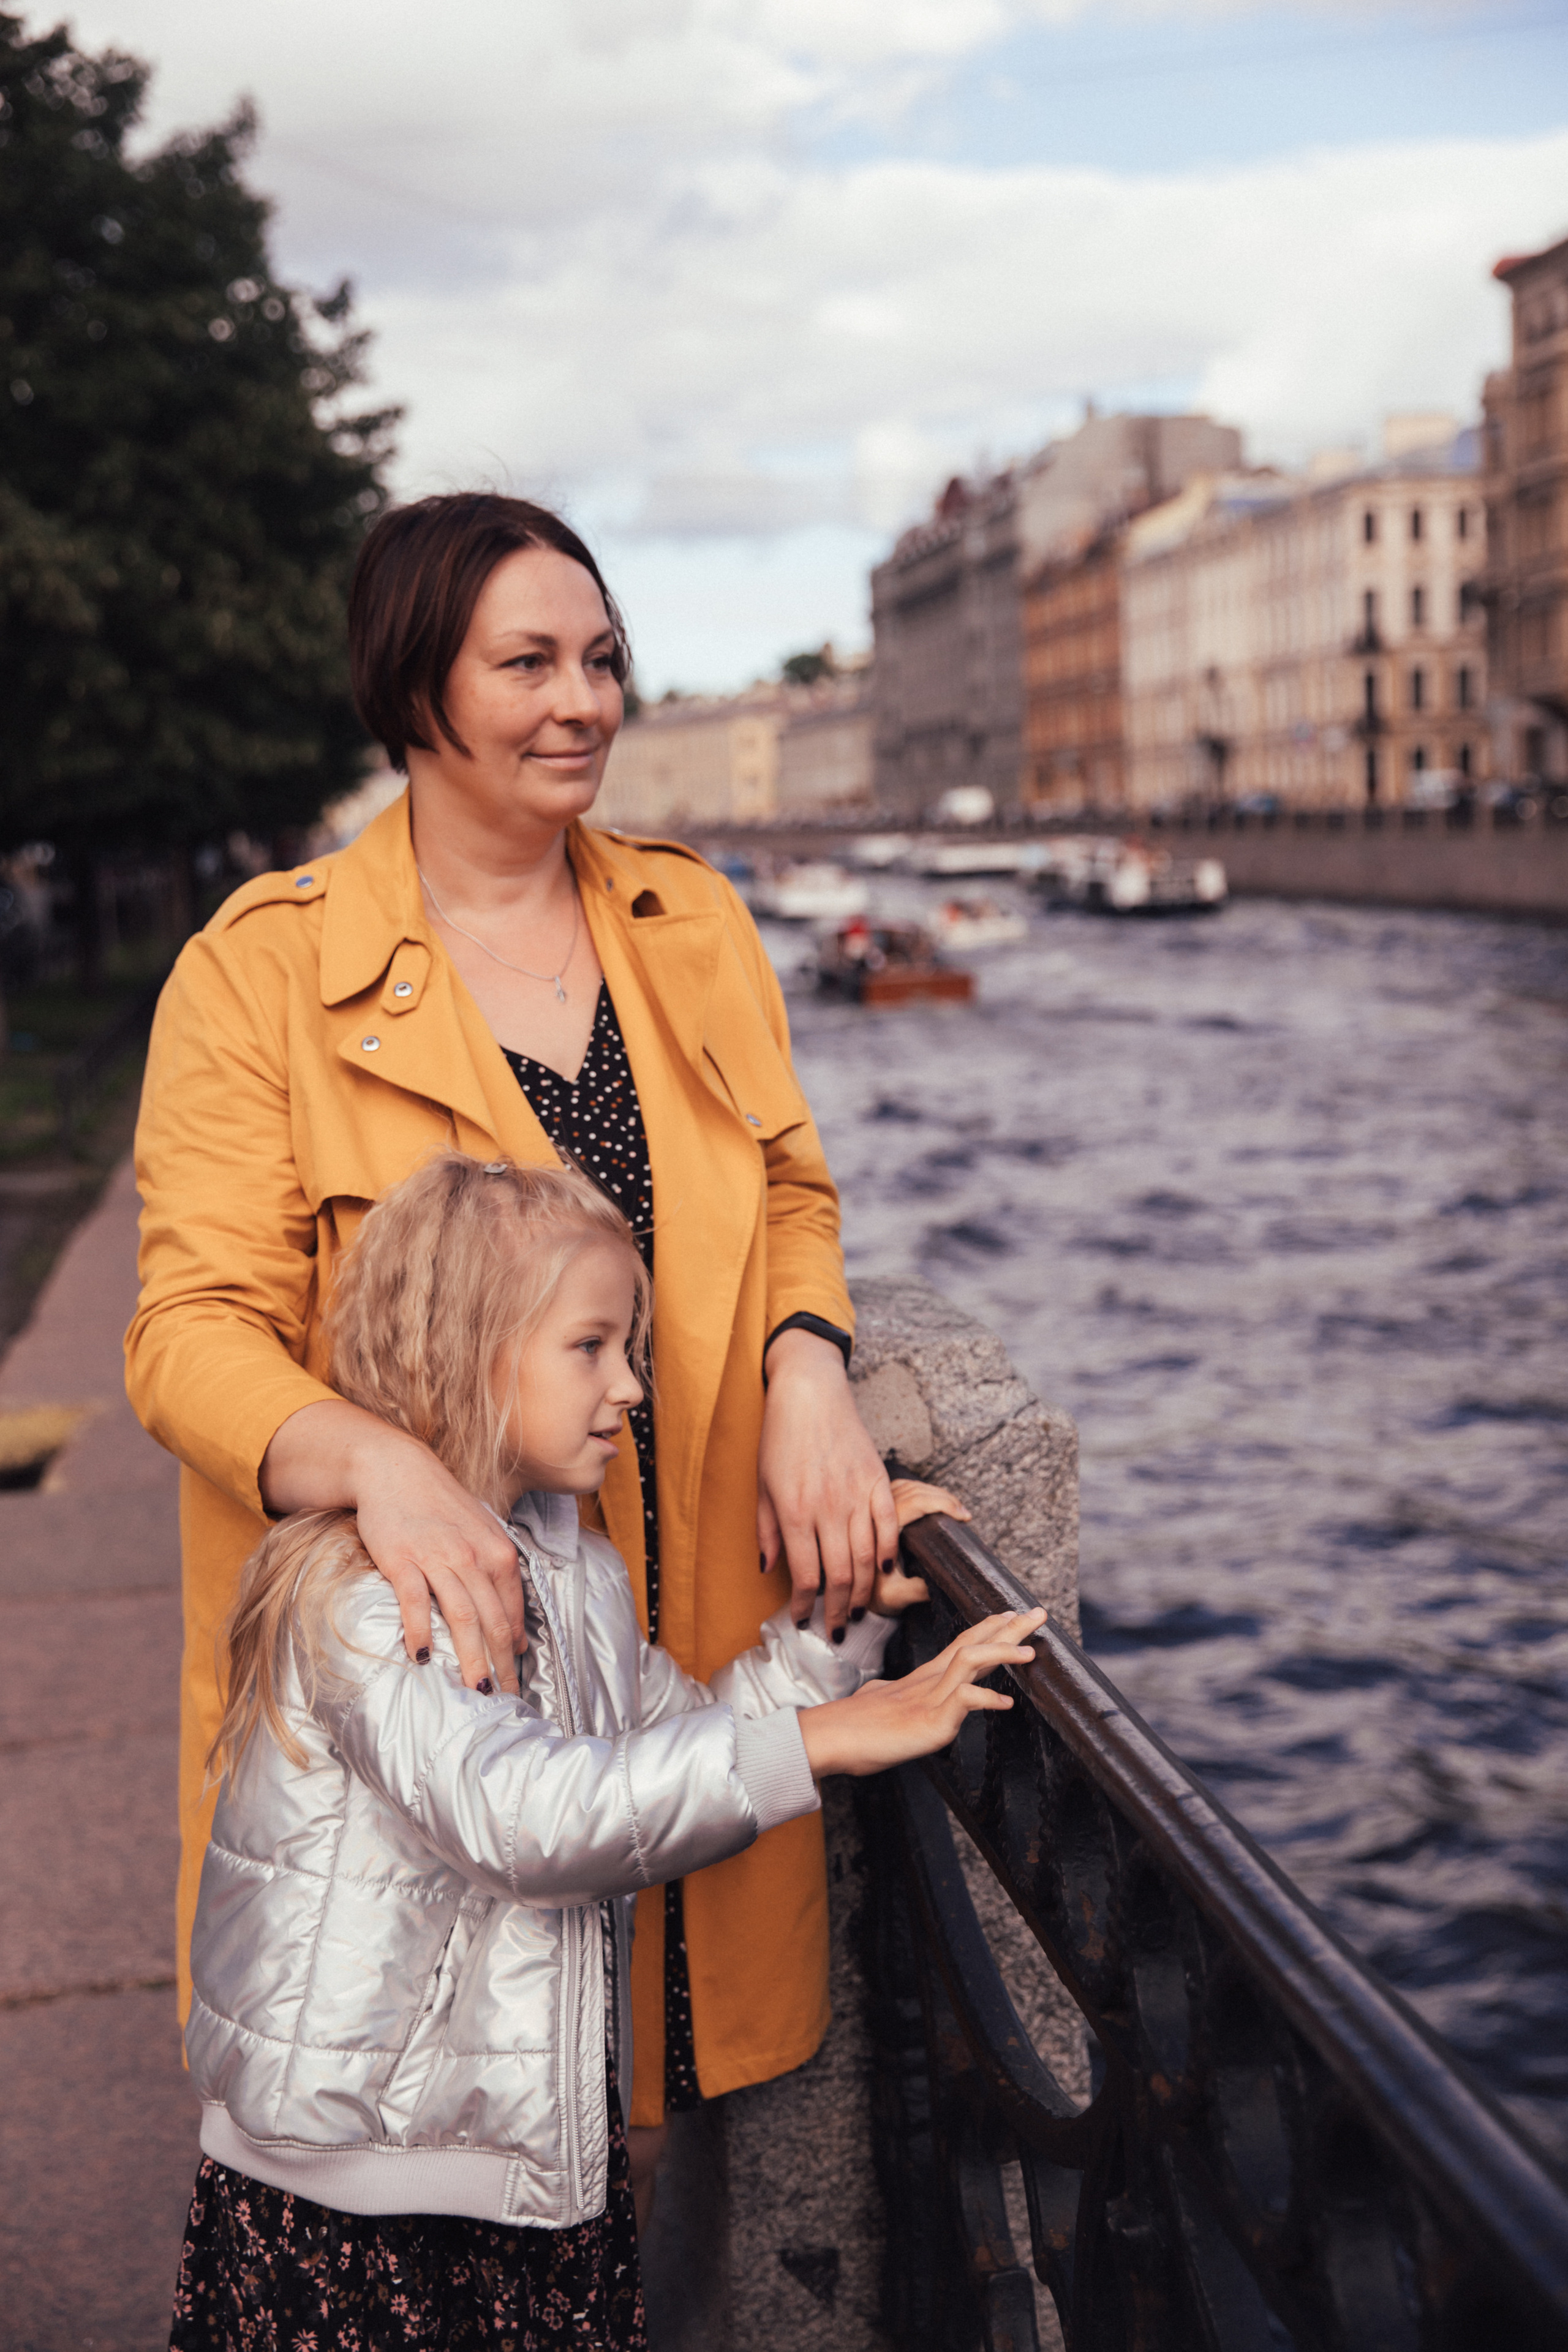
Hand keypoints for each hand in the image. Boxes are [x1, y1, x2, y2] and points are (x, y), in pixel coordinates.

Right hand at [260, 1400, 525, 1691]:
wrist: (395, 1470)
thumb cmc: (439, 1506)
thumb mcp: (480, 1534)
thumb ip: (498, 1577)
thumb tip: (514, 1630)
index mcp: (497, 1552)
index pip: (512, 1610)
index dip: (515, 1649)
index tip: (516, 1680)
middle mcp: (473, 1556)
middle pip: (492, 1620)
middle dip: (501, 1664)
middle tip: (504, 1700)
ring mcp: (438, 1558)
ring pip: (462, 1615)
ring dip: (470, 1656)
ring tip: (475, 1690)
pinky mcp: (403, 1559)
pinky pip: (416, 1600)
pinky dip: (422, 1630)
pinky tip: (423, 1657)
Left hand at [758, 1328, 899, 1636]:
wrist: (810, 1393)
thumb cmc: (780, 1438)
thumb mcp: (762, 1486)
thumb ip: (767, 1531)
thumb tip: (769, 1569)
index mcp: (795, 1512)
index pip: (805, 1576)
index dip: (805, 1606)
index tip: (803, 1619)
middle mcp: (828, 1508)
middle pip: (840, 1575)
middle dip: (838, 1610)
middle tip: (837, 1628)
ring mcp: (856, 1494)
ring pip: (867, 1558)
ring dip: (865, 1590)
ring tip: (860, 1609)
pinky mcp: (878, 1480)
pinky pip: (888, 1526)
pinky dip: (889, 1551)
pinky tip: (885, 1570)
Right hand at [798, 1608, 1047, 1778]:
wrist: (831, 1738)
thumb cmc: (855, 1728)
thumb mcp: (885, 1706)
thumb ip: (901, 1700)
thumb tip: (905, 1703)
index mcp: (923, 1678)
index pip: (962, 1643)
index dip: (989, 1627)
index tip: (1011, 1613)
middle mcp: (930, 1681)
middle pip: (974, 1642)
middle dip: (1009, 1627)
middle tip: (1040, 1612)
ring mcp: (930, 1698)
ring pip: (970, 1660)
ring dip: (1002, 1652)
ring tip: (1031, 1651)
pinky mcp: (929, 1720)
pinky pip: (963, 1701)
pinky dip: (986, 1698)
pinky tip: (1005, 1702)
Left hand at [869, 1478, 971, 1615]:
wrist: (852, 1593)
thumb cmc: (872, 1595)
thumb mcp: (894, 1596)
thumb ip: (917, 1590)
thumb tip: (945, 1578)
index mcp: (877, 1527)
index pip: (914, 1503)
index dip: (941, 1505)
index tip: (962, 1517)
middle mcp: (872, 1510)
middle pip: (914, 1490)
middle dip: (944, 1499)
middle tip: (964, 1514)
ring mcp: (872, 1504)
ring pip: (909, 1486)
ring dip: (934, 1493)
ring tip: (955, 1507)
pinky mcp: (874, 1505)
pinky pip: (902, 1488)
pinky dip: (922, 1491)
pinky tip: (937, 1501)